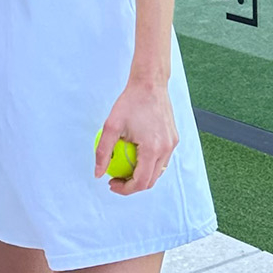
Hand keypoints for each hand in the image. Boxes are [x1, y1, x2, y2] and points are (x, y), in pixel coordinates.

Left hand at [95, 75, 178, 195]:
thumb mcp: (111, 126)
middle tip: (116, 179)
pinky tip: (135, 155)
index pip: (140, 182)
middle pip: (150, 181)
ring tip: (125, 169)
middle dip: (132, 186)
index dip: (125, 189)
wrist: (150, 83)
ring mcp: (172, 144)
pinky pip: (162, 159)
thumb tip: (98, 173)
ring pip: (158, 172)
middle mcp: (166, 149)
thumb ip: (103, 152)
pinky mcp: (174, 138)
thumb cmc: (130, 102)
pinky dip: (149, 164)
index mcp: (153, 149)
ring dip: (142, 176)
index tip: (111, 183)